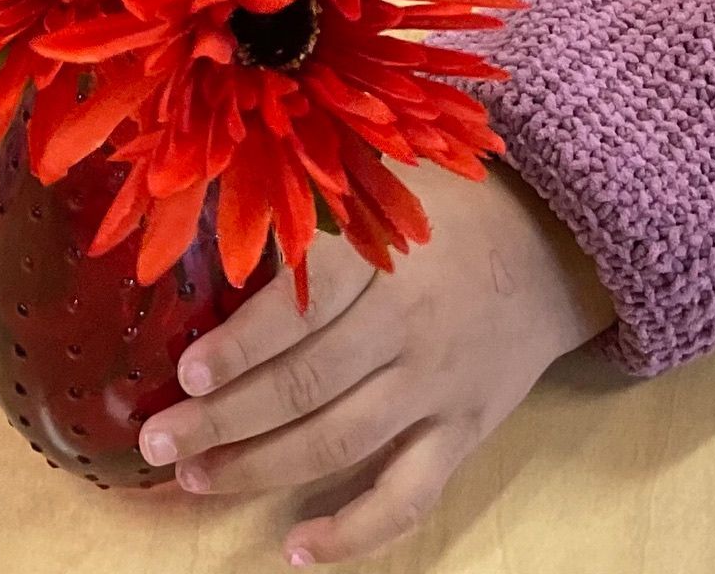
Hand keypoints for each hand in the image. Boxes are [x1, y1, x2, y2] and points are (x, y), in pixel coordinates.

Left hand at [138, 160, 616, 564]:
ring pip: (342, 443)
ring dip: (262, 468)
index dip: (242, 344)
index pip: (302, 307)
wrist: (553, 246)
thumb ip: (312, 203)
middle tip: (161, 441)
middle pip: (307, 384)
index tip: (187, 372)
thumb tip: (217, 223)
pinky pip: (409, 497)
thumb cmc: (448, 204)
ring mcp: (437, 388)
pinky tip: (298, 549)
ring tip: (196, 478)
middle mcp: (409, 327)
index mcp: (385, 258)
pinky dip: (355, 533)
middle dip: (225, 418)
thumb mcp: (384, 177)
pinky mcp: (462, 433)